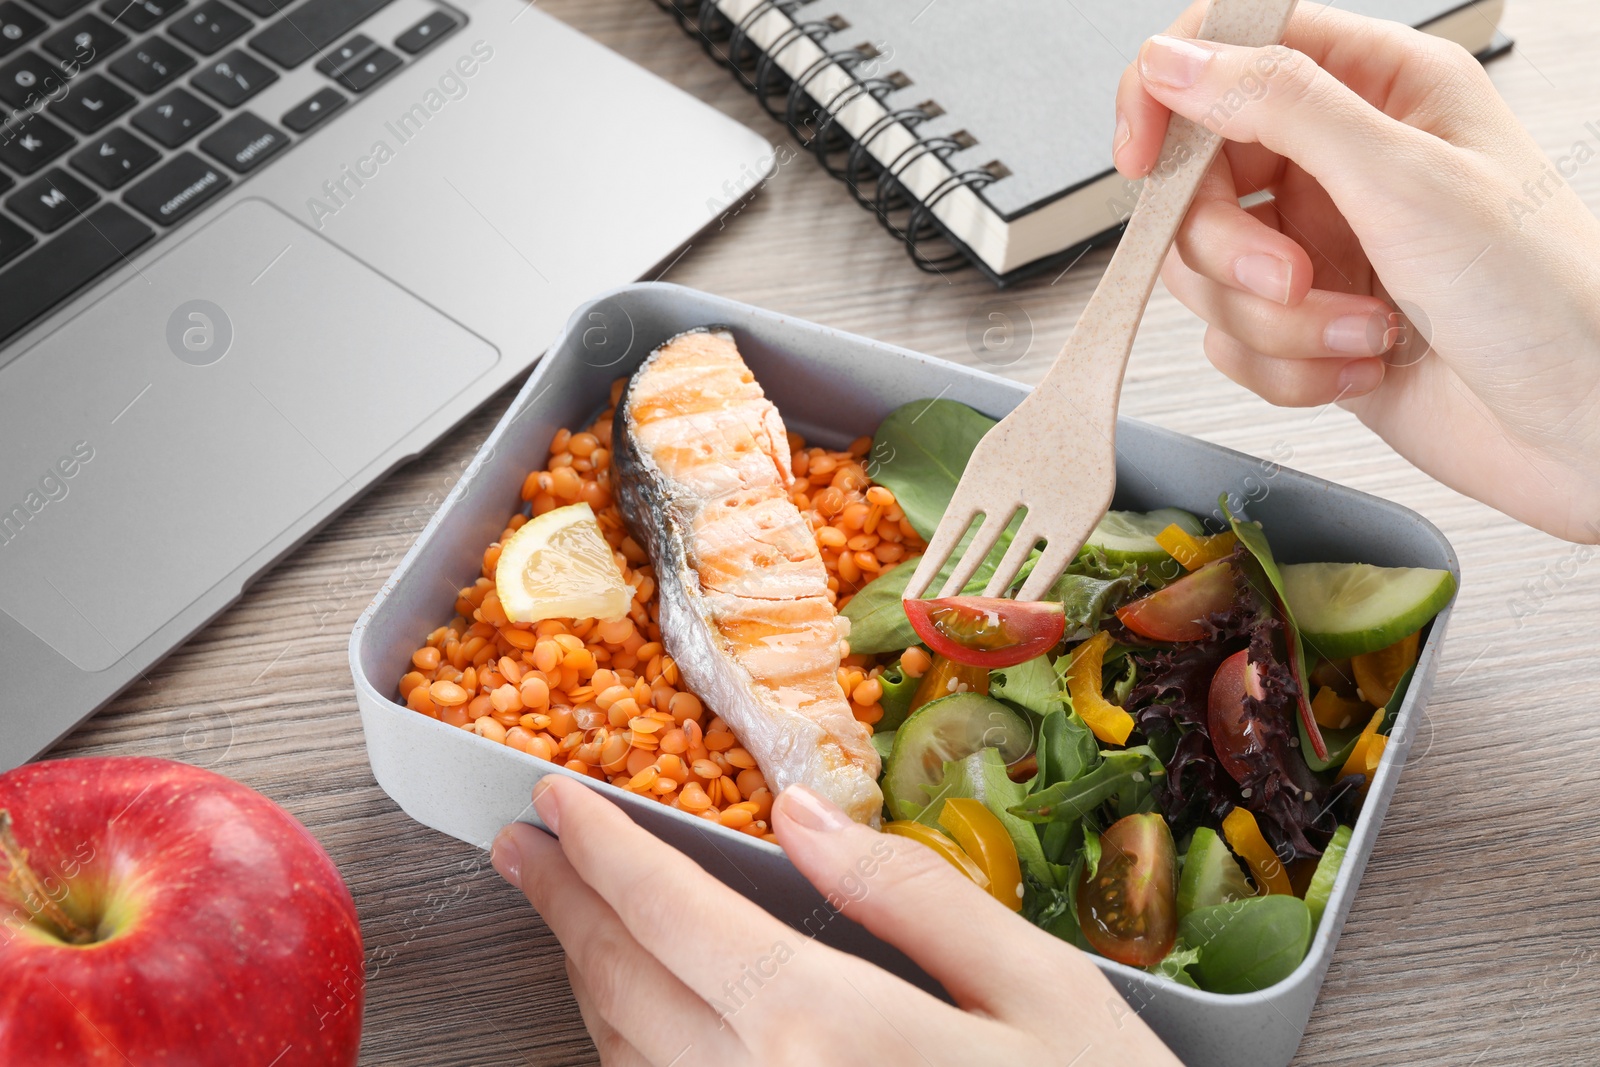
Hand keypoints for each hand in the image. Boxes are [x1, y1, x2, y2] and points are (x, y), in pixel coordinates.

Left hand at [490, 776, 1180, 1065]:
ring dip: (589, 981)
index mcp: (824, 1033)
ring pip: (628, 1065)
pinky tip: (642, 1024)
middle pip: (625, 991)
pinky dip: (634, 1057)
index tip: (552, 800)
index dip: (602, 850)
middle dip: (567, 908)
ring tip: (574, 918)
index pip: (674, 916)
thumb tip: (799, 814)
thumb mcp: (1041, 991)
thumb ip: (910, 897)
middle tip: (525, 851)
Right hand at [1114, 2, 1599, 543]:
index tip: (1142, 160)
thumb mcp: (1406, 178)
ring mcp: (1324, 248)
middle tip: (1291, 278)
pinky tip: (1364, 366)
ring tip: (1365, 332)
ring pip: (1209, 273)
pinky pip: (1235, 343)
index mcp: (1377, 90)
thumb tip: (1177, 59)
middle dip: (1231, 248)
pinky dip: (1289, 368)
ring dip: (1277, 322)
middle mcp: (1342, 164)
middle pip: (1200, 180)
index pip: (1234, 49)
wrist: (1588, 431)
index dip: (1169, 95)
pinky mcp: (1311, 328)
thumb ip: (1280, 105)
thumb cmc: (1548, 295)